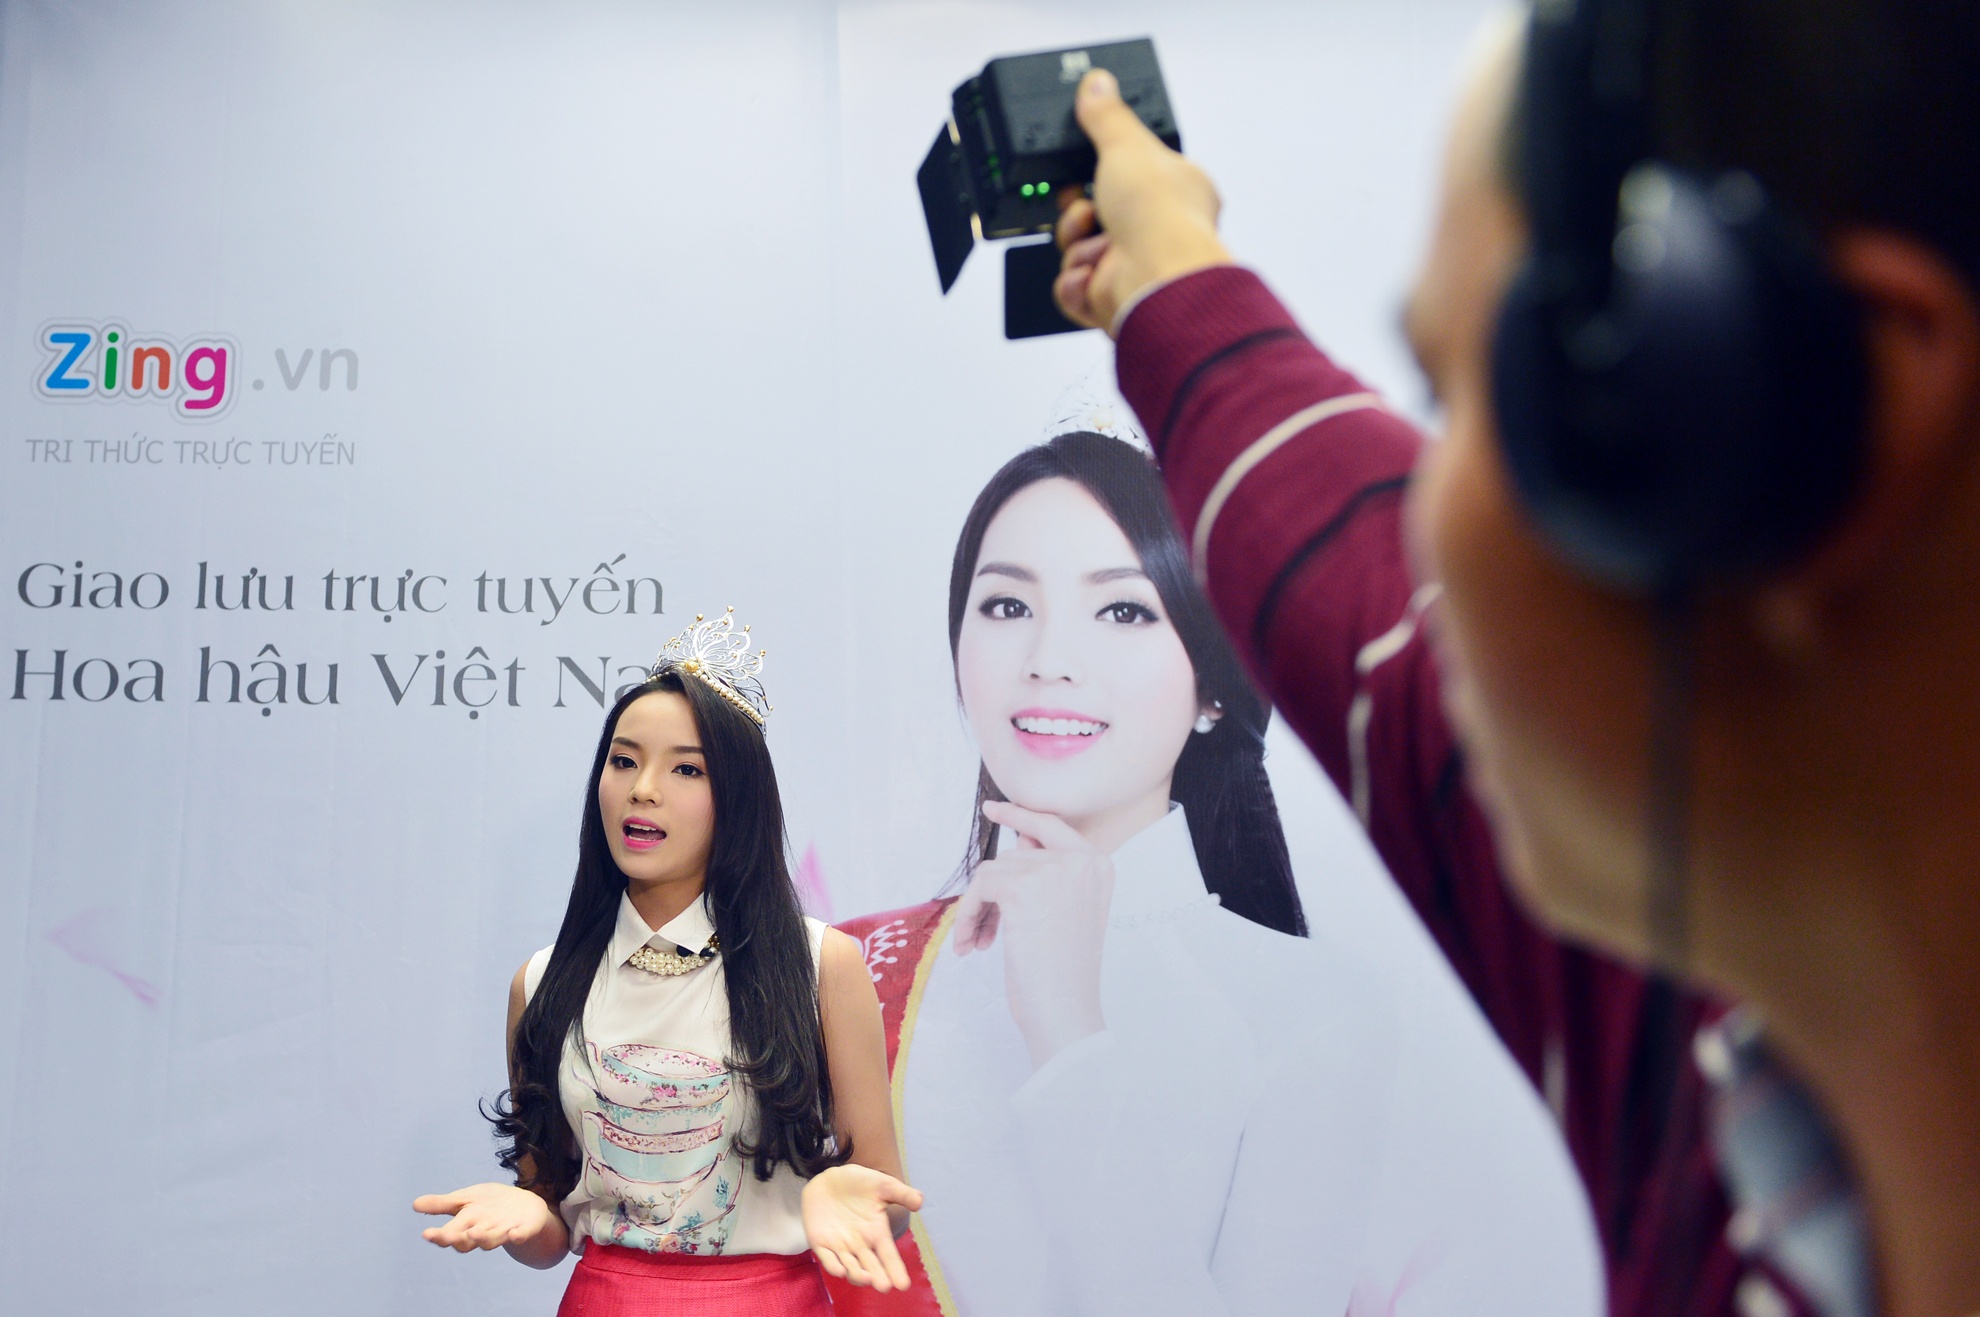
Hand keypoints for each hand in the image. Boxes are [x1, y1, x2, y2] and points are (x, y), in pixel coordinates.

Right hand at [414, 1182, 557, 1252]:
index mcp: (466, 1226)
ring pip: (492, 1240)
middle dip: (457, 1239)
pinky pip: (521, 1235)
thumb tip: (414, 1204)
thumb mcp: (465, 1199)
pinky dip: (517, 1236)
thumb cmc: (488, 1205)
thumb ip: (442, 1204)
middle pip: (467, 1241)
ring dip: (483, 1238)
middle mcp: (483, 1233)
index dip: (439, 1236)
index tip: (427, 1233)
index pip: (450, 1234)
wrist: (523, 1206)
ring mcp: (504, 1232)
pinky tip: (514, 1234)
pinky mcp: (524, 1230)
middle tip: (448, 1237)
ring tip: (475, 1233)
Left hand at [804, 1164, 924, 1291]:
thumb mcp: (883, 1185)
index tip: (903, 1285)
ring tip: (867, 1278)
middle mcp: (860, 1245)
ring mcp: (840, 1246)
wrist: (830, 1178)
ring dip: (858, 1275)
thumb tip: (920, 1202)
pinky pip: (827, 1259)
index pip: (888, 1255)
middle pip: (871, 1267)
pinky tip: (841, 1270)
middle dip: (877, 1278)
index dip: (895, 1270)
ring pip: (850, 1267)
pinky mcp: (821, 1243)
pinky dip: (833, 1266)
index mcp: (877, 1233)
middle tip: (883, 1286)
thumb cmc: (860, 1183)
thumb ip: (901, 1194)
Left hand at [951, 800, 1113, 1067]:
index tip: (993, 809)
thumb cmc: (1064, 975)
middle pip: (1013, 857)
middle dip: (991, 894)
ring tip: (978, 942)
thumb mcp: (1065, 914)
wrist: (1066, 1011)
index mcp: (1100, 866)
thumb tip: (1019, 838)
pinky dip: (968, 916)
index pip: (1053, 826)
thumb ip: (1048, 874)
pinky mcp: (1023, 888)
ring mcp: (1053, 872)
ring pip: (992, 872)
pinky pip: (979, 888)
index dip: (1020, 816)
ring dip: (977, 909)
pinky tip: (972, 943)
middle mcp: (1082, 862)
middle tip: (979, 931)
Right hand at [1054, 68, 1233, 334]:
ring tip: (1095, 245)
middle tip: (1084, 207)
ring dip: (1077, 246)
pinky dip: (1075, 282)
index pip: (1129, 177)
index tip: (1081, 167)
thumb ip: (1106, 115)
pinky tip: (1090, 275)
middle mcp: (1158, 233)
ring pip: (1078, 251)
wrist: (1156, 278)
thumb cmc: (1160, 215)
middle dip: (1078, 213)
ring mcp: (1135, 268)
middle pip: (1095, 215)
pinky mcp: (1113, 299)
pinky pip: (1073, 288)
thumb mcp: (1127, 144)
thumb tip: (1097, 85)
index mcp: (1175, 193)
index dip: (1098, 173)